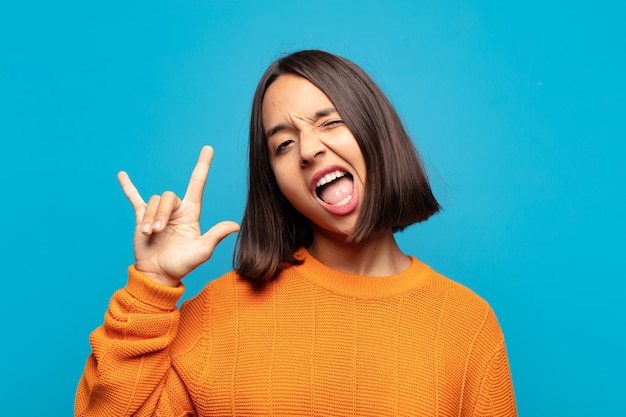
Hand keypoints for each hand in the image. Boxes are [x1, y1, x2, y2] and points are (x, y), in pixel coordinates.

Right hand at [118, 146, 239, 285]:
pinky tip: (121, 175)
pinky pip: (134, 198)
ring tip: (149, 234)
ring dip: (150, 218)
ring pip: (152, 201)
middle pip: (167, 196)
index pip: (197, 184)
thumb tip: (236, 225)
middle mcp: (176, 210)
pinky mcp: (142, 218)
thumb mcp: (202, 251)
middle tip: (158, 232)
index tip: (208, 148)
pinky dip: (128, 187)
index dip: (203, 165)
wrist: (158, 274)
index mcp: (191, 213)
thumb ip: (216, 235)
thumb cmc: (182, 264)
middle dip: (161, 213)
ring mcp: (158, 213)